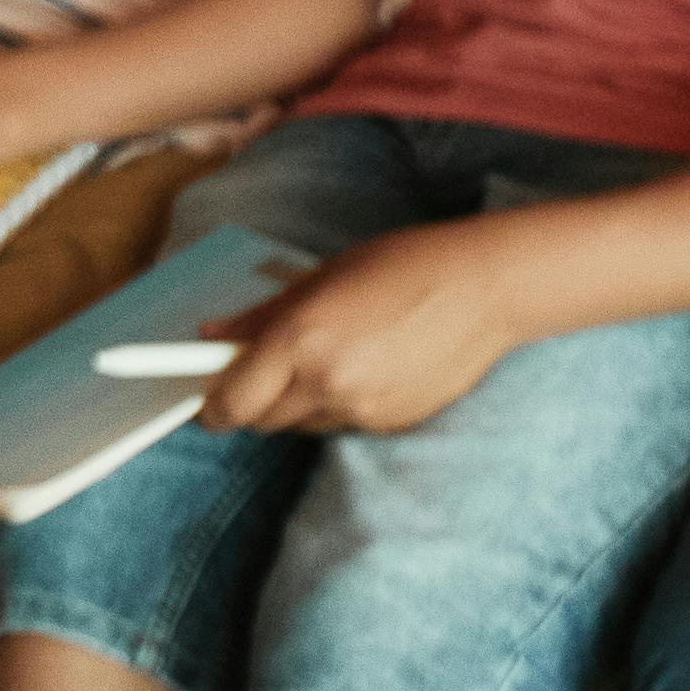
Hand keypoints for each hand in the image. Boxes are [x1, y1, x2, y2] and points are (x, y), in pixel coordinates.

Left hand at [201, 229, 526, 434]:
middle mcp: (326, 382)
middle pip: (261, 422)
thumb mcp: (321, 279)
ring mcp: (361, 409)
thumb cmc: (401, 266)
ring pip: (303, 424)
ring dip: (300, 402)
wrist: (483, 288)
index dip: (212, 409)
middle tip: (266, 371)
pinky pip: (344, 423)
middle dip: (254, 402)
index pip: (232, 402)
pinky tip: (370, 366)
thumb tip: (213, 335)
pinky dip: (341, 404)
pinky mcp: (391, 423)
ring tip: (333, 355)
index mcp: (299, 339)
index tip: (206, 404)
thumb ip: (261, 316)